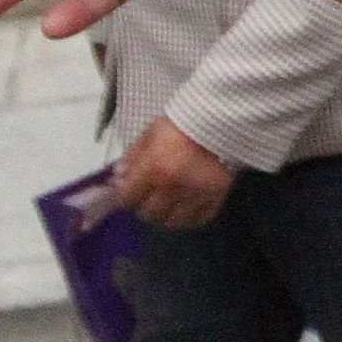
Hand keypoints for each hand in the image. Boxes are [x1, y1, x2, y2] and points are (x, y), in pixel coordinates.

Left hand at [115, 116, 234, 228]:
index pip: (127, 199)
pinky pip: (199, 219)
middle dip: (144, 206)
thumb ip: (132, 156)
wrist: (222, 119)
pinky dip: (190, 217)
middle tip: (147, 196)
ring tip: (167, 204)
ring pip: (172, 222)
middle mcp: (172, 187)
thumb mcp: (151, 133)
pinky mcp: (216, 196)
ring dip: (166, 214)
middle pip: (148, 213)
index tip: (126, 193)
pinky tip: (187, 207)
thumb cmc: (184, 123)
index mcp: (153, 169)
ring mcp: (195, 195)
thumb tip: (120, 177)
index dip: (123, 197)